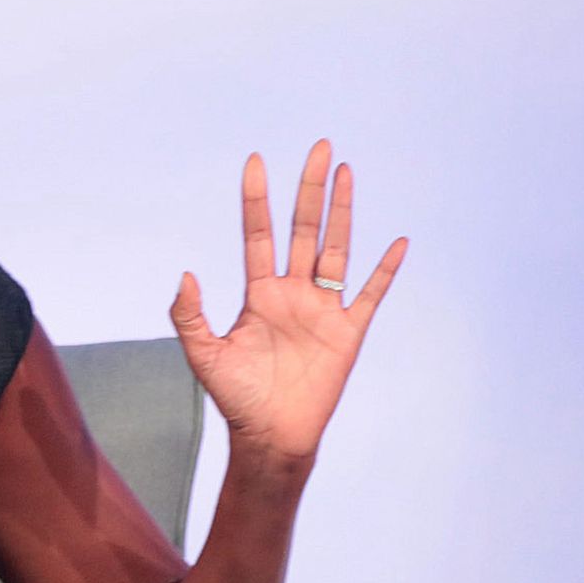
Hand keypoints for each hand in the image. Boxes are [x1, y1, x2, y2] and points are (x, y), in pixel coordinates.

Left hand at [169, 139, 407, 465]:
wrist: (270, 435)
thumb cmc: (236, 398)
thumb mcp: (202, 355)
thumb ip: (188, 315)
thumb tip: (186, 274)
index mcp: (259, 293)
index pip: (257, 234)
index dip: (256, 199)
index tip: (255, 161)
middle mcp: (293, 292)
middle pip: (303, 229)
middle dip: (310, 188)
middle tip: (319, 147)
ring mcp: (323, 309)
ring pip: (336, 249)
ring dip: (342, 211)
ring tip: (346, 171)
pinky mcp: (349, 332)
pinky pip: (371, 295)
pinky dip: (385, 271)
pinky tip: (398, 243)